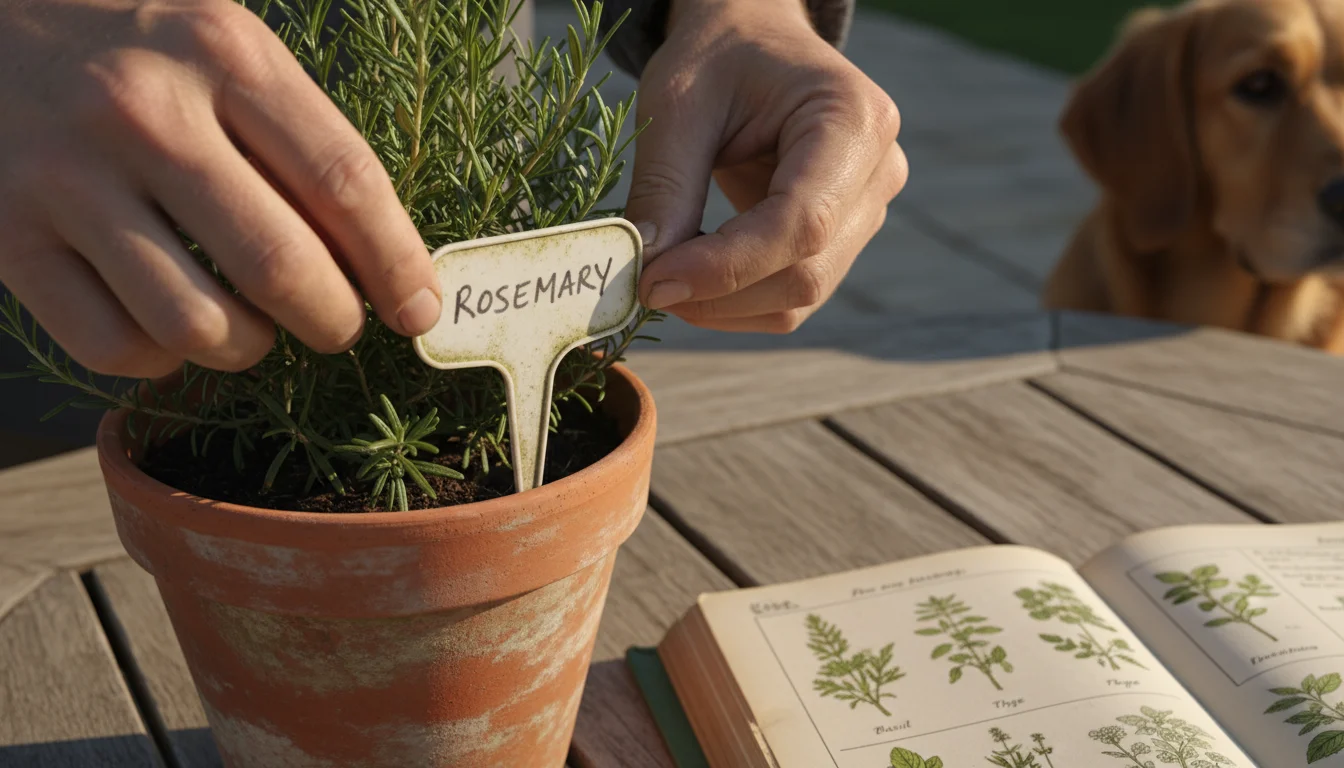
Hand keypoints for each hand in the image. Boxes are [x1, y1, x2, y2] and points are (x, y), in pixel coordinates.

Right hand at [0, 0, 439, 377]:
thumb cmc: (143, 49)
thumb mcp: (231, 52)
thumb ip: (303, 140)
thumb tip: (389, 264)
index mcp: (223, 53)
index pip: (344, 181)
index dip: (398, 264)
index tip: (420, 310)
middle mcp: (144, 112)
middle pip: (279, 265)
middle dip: (333, 320)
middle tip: (338, 324)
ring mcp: (65, 178)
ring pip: (198, 325)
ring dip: (249, 348)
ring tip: (252, 324)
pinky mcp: (9, 239)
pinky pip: (115, 348)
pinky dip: (163, 360)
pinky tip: (172, 325)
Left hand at [624, 0, 906, 332]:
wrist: (753, 39)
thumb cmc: (718, 56)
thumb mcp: (677, 102)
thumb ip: (665, 186)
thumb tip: (648, 273)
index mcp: (854, 120)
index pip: (802, 222)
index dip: (728, 266)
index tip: (654, 282)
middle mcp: (879, 171)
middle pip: (806, 272)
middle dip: (719, 293)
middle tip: (642, 284)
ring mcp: (868, 210)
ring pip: (800, 296)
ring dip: (723, 305)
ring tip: (662, 275)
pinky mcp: (844, 238)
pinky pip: (791, 297)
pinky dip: (735, 302)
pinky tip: (692, 275)